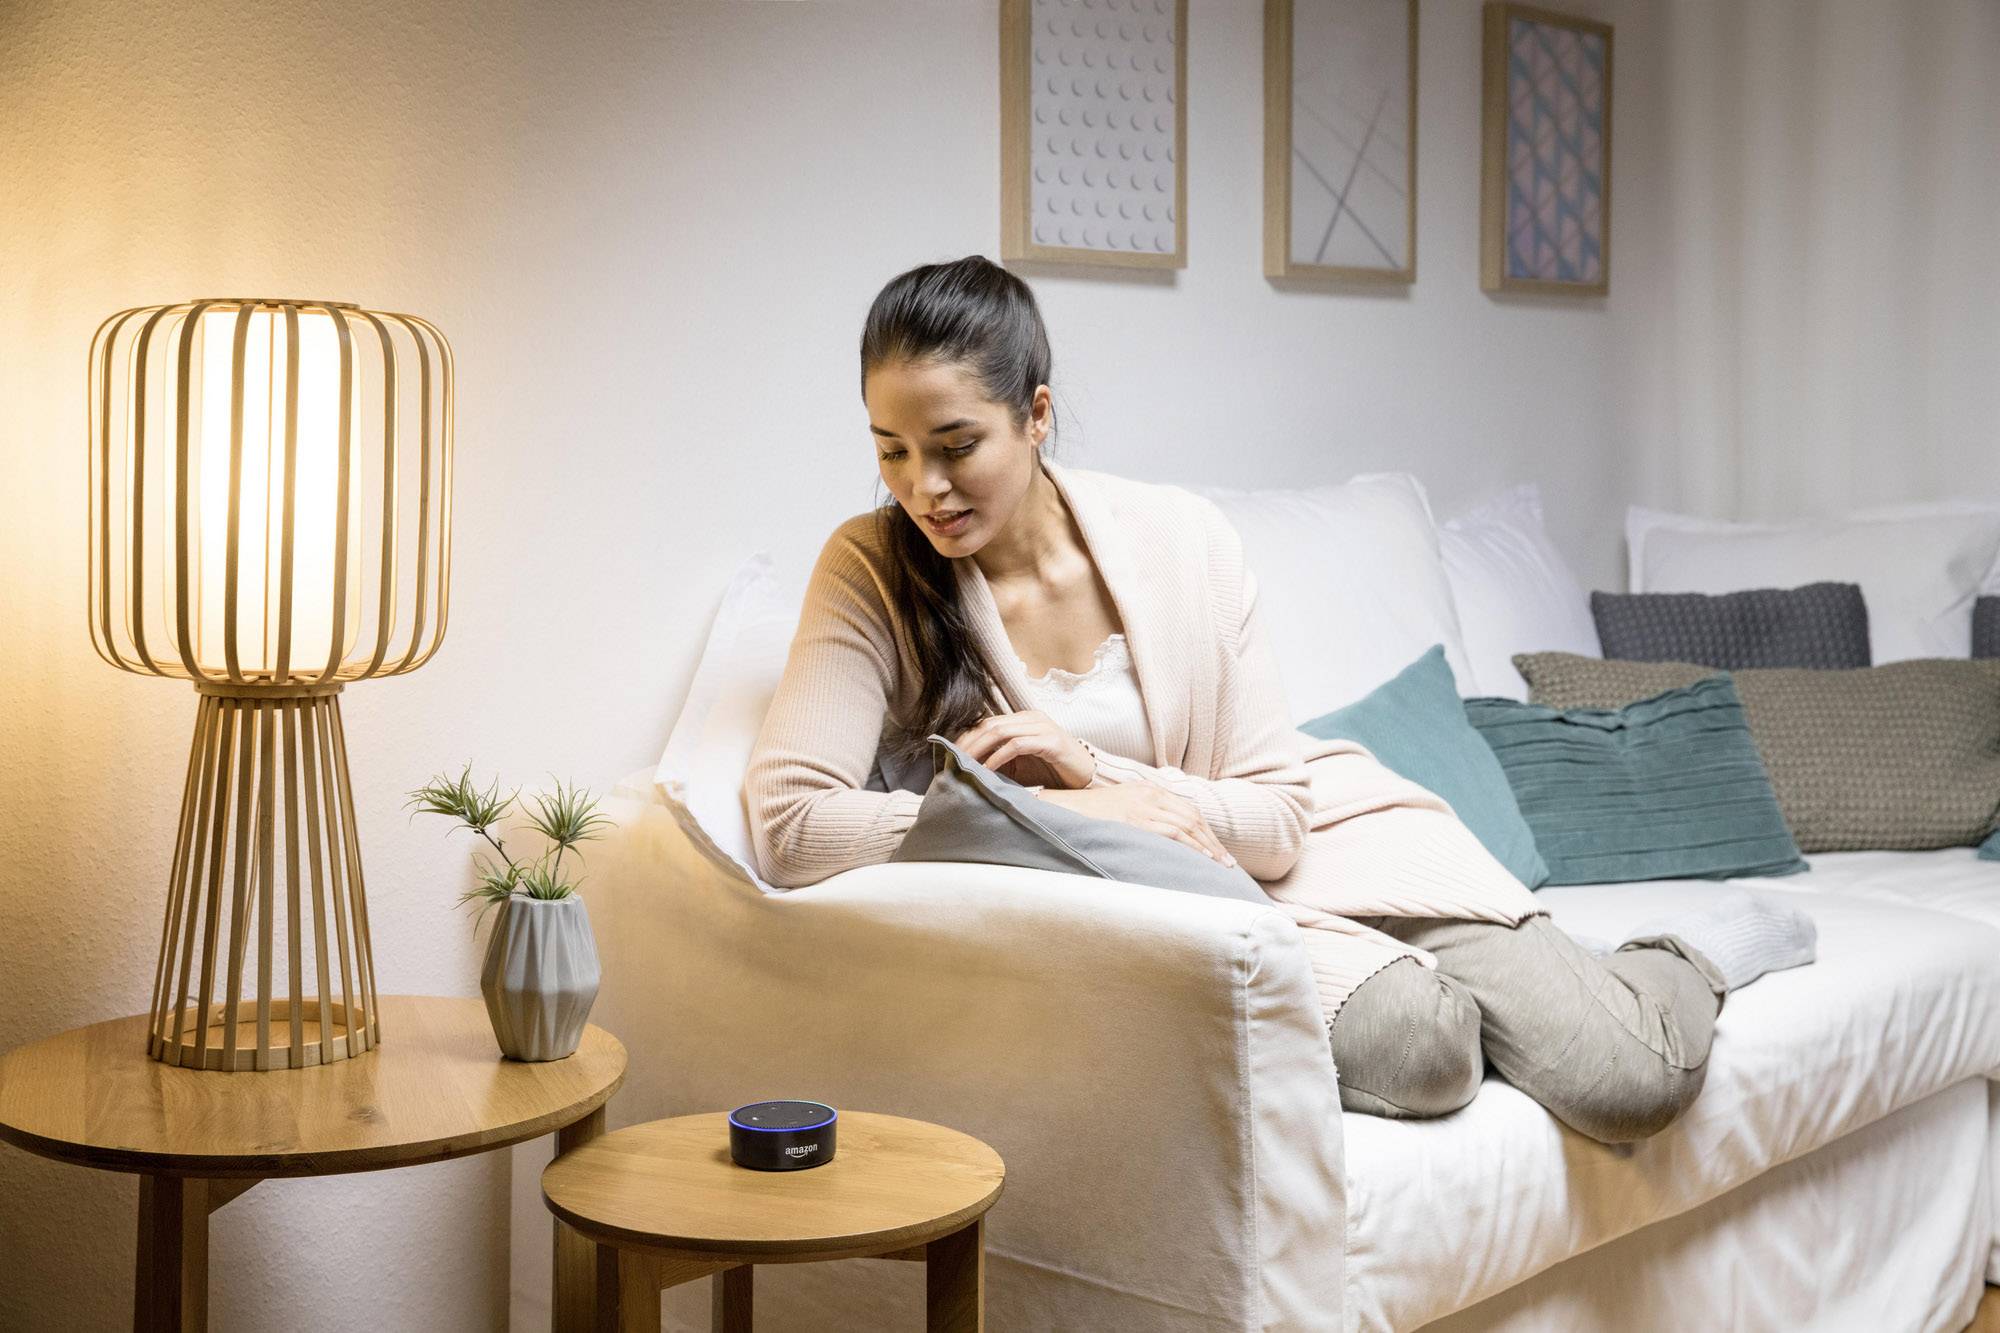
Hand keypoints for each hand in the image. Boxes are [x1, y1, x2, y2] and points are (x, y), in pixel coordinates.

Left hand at [952, 709, 1094, 789]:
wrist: (1087, 778)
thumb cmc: (1052, 772)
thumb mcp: (1021, 764)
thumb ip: (999, 760)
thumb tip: (967, 767)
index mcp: (1024, 719)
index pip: (987, 722)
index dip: (967, 737)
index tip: (949, 754)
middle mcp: (1032, 718)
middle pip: (990, 724)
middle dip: (968, 743)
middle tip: (952, 761)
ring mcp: (1043, 727)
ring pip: (1000, 731)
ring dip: (979, 749)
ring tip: (965, 765)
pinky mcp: (1052, 742)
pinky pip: (1017, 745)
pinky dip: (998, 757)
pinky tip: (987, 770)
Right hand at [1034, 785, 1238, 868]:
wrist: (1057, 809)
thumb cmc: (1084, 815)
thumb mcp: (1116, 808)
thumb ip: (1138, 816)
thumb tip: (1155, 839)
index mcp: (1145, 789)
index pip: (1186, 809)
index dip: (1205, 831)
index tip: (1216, 849)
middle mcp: (1148, 794)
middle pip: (1192, 816)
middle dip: (1212, 841)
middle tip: (1226, 862)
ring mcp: (1143, 805)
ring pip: (1188, 825)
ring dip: (1208, 847)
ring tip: (1221, 866)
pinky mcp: (1136, 819)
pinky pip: (1174, 833)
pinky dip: (1193, 846)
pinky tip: (1203, 860)